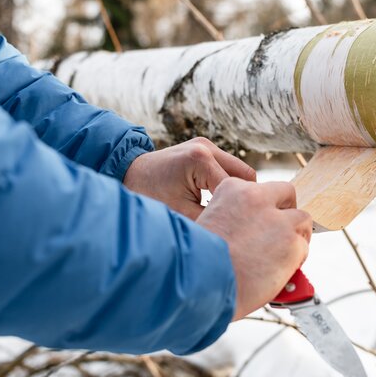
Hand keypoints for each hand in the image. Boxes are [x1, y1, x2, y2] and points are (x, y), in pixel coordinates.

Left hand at [123, 137, 255, 218]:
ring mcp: (207, 144)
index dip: (240, 209)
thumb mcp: (181, 213)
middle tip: (236, 220)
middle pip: (246, 175)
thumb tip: (237, 231)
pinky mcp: (205, 148)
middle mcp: (207, 147)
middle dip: (241, 197)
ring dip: (235, 190)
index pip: (237, 187)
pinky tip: (217, 200)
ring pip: (240, 171)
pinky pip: (228, 168)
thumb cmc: (150, 195)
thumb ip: (212, 218)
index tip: (240, 228)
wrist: (129, 175)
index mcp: (201, 159)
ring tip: (225, 210)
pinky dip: (226, 184)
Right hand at [196, 178, 312, 319]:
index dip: (261, 208)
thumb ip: (228, 223)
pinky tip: (285, 271)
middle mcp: (256, 199)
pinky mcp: (291, 244)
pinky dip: (297, 259)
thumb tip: (240, 238)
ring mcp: (277, 221)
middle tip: (282, 230)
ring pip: (302, 219)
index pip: (257, 190)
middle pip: (286, 193)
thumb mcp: (206, 227)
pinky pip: (303, 247)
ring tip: (287, 252)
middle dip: (287, 210)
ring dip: (296, 235)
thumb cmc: (196, 262)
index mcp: (231, 190)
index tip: (259, 223)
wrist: (200, 282)